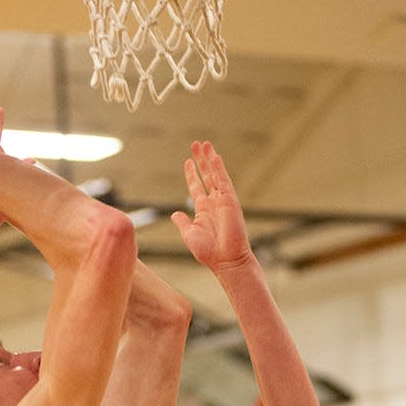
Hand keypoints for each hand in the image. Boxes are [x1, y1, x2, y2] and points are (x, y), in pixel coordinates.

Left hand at [171, 141, 252, 273]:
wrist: (226, 260)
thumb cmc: (209, 252)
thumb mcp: (189, 235)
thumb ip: (182, 222)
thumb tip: (175, 214)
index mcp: (203, 210)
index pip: (197, 186)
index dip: (192, 174)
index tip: (188, 161)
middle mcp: (214, 203)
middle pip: (207, 176)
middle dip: (201, 160)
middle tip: (196, 144)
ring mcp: (223, 201)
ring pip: (215, 175)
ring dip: (209, 159)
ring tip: (204, 144)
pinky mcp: (230, 201)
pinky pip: (224, 181)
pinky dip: (219, 168)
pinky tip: (214, 156)